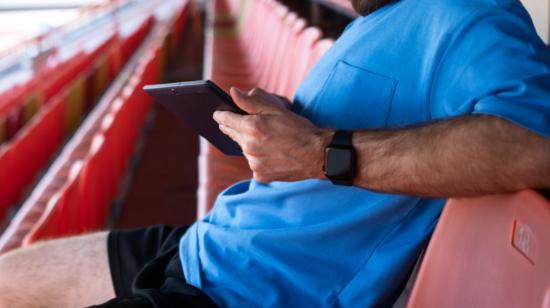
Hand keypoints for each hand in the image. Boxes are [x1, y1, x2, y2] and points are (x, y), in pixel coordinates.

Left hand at [213, 87, 332, 182]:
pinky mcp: (260, 175)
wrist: (317, 154)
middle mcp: (249, 146)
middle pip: (232, 134)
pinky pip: (253, 164)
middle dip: (234, 127)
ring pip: (243, 150)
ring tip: (266, 139)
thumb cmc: (299, 129)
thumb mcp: (276, 109)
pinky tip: (272, 153)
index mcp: (251, 127)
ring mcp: (254, 163)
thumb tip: (232, 92)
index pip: (225, 119)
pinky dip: (259, 158)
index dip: (221, 115)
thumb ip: (251, 101)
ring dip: (249, 143)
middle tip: (240, 123)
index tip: (218, 113)